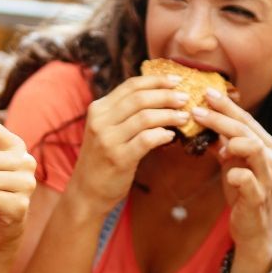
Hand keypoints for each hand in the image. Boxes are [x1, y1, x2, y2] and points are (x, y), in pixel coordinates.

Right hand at [70, 74, 188, 214]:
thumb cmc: (102, 159)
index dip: (156, 80)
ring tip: (184, 117)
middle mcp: (101, 121)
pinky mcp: (118, 158)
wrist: (86, 192)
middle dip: (167, 95)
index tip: (176, 80)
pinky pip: (147, 140)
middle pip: (140, 98)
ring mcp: (108, 139)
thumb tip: (158, 96)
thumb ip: (124, 113)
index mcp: (98, 109)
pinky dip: (162, 135)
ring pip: (145, 117)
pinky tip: (170, 136)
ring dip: (169, 115)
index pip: (130, 86)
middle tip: (185, 98)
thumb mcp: (106, 130)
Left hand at [191, 89, 271, 269]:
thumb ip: (223, 143)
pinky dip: (237, 174)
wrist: (255, 231)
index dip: (226, 105)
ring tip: (209, 132)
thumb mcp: (232, 164)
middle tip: (196, 108)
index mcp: (267, 146)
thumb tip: (203, 120)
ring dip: (231, 138)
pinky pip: (250, 180)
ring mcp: (267, 177)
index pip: (246, 119)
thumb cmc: (244, 194)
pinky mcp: (259, 197)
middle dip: (221, 117)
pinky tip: (227, 173)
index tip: (205, 92)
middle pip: (247, 129)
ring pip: (253, 148)